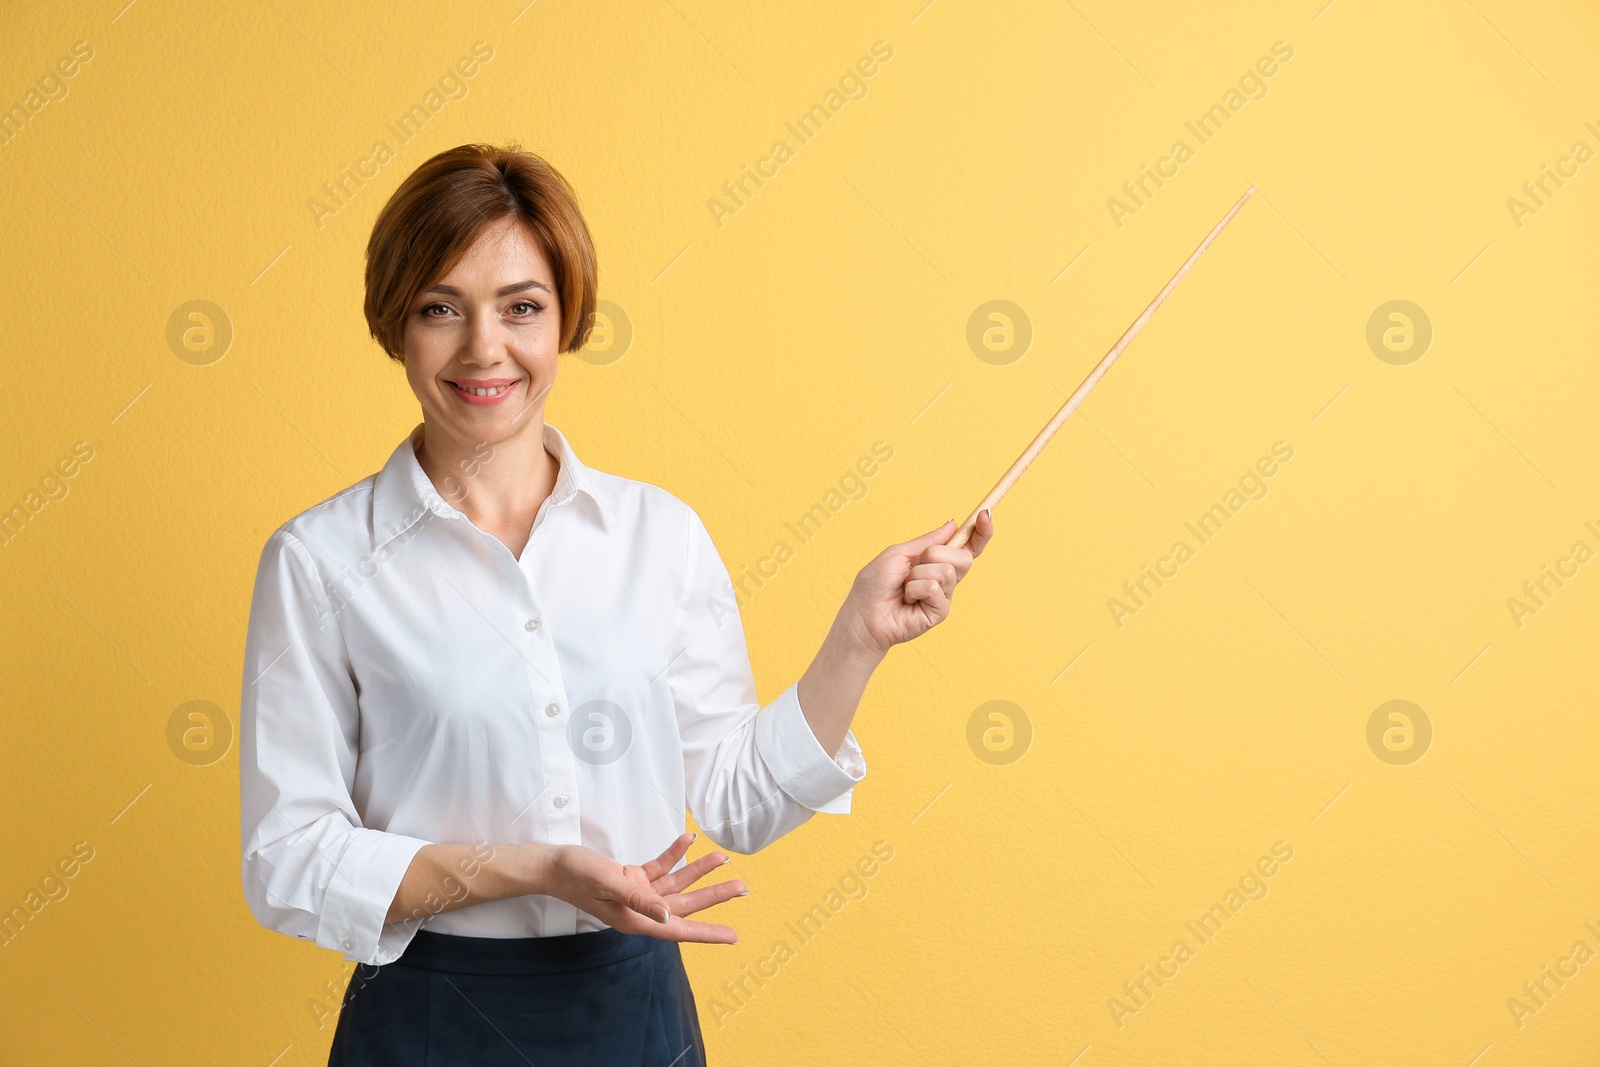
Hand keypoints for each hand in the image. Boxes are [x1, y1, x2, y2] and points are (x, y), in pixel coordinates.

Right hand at [537, 832, 744, 943]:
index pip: (677, 929)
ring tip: (722, 858)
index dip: (706, 932)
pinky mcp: (632, 878)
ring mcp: (637, 893)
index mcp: (634, 919)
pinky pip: (660, 867)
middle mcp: (640, 909)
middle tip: (742, 887)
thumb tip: (668, 917)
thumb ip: (639, 899)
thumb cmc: (575, 875)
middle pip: (684, 905)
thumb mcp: (608, 883)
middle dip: (713, 896)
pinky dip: (673, 854)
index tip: (732, 937)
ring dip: (698, 870)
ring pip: (676, 884)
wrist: (552, 864)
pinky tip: (688, 840)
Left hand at [843, 509, 994, 654]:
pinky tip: (907, 600)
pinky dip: (914, 589)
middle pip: (963, 556)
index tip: (985, 514)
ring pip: (947, 571)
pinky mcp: (940, 612)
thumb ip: (929, 540)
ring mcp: (943, 596)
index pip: (968, 547)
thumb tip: (953, 524)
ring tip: (905, 586)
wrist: (863, 614)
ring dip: (918, 573)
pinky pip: (934, 587)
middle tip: (912, 566)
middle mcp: (944, 579)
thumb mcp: (900, 552)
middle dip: (935, 554)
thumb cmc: (875, 584)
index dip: (981, 532)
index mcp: (937, 562)